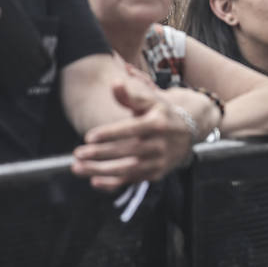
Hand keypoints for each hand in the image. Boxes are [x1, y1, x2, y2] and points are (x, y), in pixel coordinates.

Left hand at [71, 79, 192, 190]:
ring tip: (78, 167)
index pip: (131, 129)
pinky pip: (132, 180)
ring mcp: (158, 160)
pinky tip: (94, 181)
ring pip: (127, 169)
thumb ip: (129, 95)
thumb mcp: (150, 101)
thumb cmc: (162, 113)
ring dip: (100, 170)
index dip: (109, 134)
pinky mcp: (156, 173)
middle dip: (100, 154)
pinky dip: (113, 183)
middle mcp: (160, 143)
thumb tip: (114, 83)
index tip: (88, 136)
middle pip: (127, 151)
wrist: (190, 130)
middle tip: (78, 153)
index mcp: (158, 123)